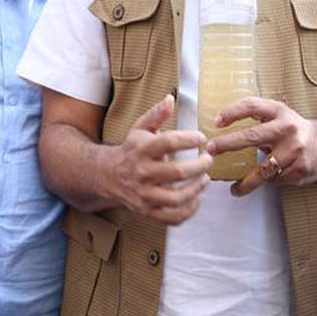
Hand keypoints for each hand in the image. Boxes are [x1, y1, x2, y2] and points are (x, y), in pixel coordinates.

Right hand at [109, 95, 210, 224]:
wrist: (107, 175)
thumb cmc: (131, 150)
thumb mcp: (140, 128)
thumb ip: (156, 114)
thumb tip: (170, 98)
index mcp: (141, 150)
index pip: (169, 142)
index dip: (189, 139)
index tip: (202, 138)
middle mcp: (142, 173)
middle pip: (177, 172)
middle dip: (199, 166)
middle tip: (209, 159)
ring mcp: (144, 195)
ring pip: (176, 198)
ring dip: (196, 189)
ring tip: (205, 179)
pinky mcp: (147, 211)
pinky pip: (172, 217)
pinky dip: (189, 211)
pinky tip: (196, 198)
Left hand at [209, 98, 316, 195]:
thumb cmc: (292, 130)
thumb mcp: (278, 116)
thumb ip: (257, 118)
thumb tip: (221, 128)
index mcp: (279, 111)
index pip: (252, 106)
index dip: (232, 112)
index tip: (216, 122)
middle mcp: (287, 128)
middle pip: (252, 136)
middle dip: (228, 144)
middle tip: (210, 150)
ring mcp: (295, 149)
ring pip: (262, 169)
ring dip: (246, 182)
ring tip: (235, 189)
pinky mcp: (300, 168)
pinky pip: (275, 179)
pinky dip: (268, 182)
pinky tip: (266, 182)